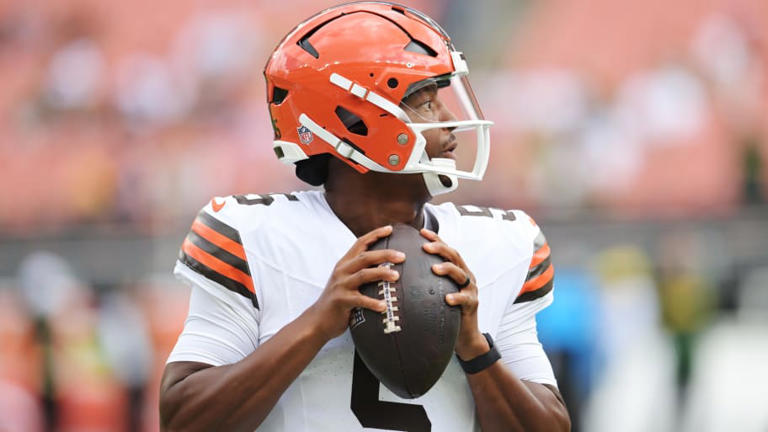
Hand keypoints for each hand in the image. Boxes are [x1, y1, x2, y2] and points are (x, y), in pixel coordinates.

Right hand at [310, 225, 404, 340]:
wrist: (318, 320)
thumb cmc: (338, 300)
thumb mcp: (347, 281)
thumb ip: (361, 272)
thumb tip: (387, 268)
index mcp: (344, 263)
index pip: (360, 243)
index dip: (375, 234)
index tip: (390, 229)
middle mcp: (342, 271)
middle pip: (365, 257)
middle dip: (385, 254)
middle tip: (402, 256)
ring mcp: (341, 285)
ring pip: (363, 274)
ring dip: (382, 274)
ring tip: (397, 276)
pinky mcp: (341, 300)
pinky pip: (360, 300)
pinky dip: (373, 303)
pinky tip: (384, 306)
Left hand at [420, 228, 488, 360]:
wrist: (464, 336)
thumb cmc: (446, 312)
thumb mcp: (436, 292)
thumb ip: (426, 281)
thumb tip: (400, 271)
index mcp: (457, 270)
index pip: (446, 250)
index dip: (436, 239)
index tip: (421, 232)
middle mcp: (466, 276)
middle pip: (455, 256)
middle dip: (440, 249)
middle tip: (425, 246)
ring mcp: (471, 289)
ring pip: (461, 274)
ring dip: (448, 269)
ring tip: (434, 268)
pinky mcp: (472, 304)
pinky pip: (465, 299)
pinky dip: (456, 297)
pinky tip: (447, 298)